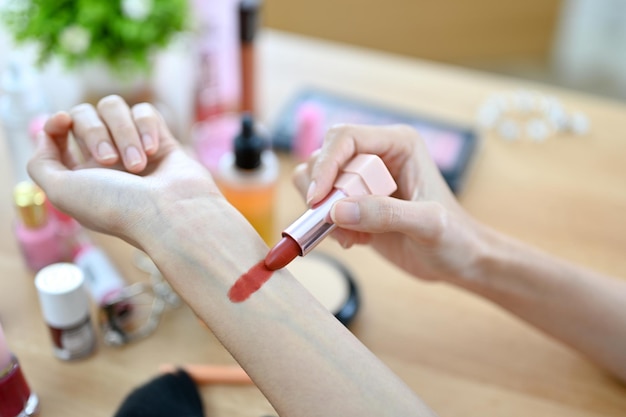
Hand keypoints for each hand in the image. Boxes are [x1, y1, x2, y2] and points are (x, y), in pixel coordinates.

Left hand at [28, 95, 220, 248]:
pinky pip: (145, 112)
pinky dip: (146, 127)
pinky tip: (153, 151)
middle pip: (84, 114)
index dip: (55, 123)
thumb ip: (41, 164)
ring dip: (123, 133)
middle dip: (94, 132)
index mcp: (80, 175)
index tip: (62, 122)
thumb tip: (45, 135)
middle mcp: (106, 160)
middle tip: (110, 161)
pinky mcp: (161, 140)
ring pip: (114, 108)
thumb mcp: (61, 192)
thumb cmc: (116, 207)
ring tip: (138, 165)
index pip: (58, 134)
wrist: (169, 213)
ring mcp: (134, 148)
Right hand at [293, 124, 486, 282]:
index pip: (345, 137)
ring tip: (351, 237)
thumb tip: (336, 209)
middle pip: (324, 158)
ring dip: (324, 212)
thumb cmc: (456, 237)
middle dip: (323, 194)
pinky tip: (357, 242)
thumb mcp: (428, 224)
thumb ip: (385, 214)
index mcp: (398, 143)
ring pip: (316, 182)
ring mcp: (363, 180)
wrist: (459, 261)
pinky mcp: (355, 204)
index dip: (325, 164)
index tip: (317, 199)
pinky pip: (322, 207)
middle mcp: (377, 155)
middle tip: (336, 224)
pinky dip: (329, 227)